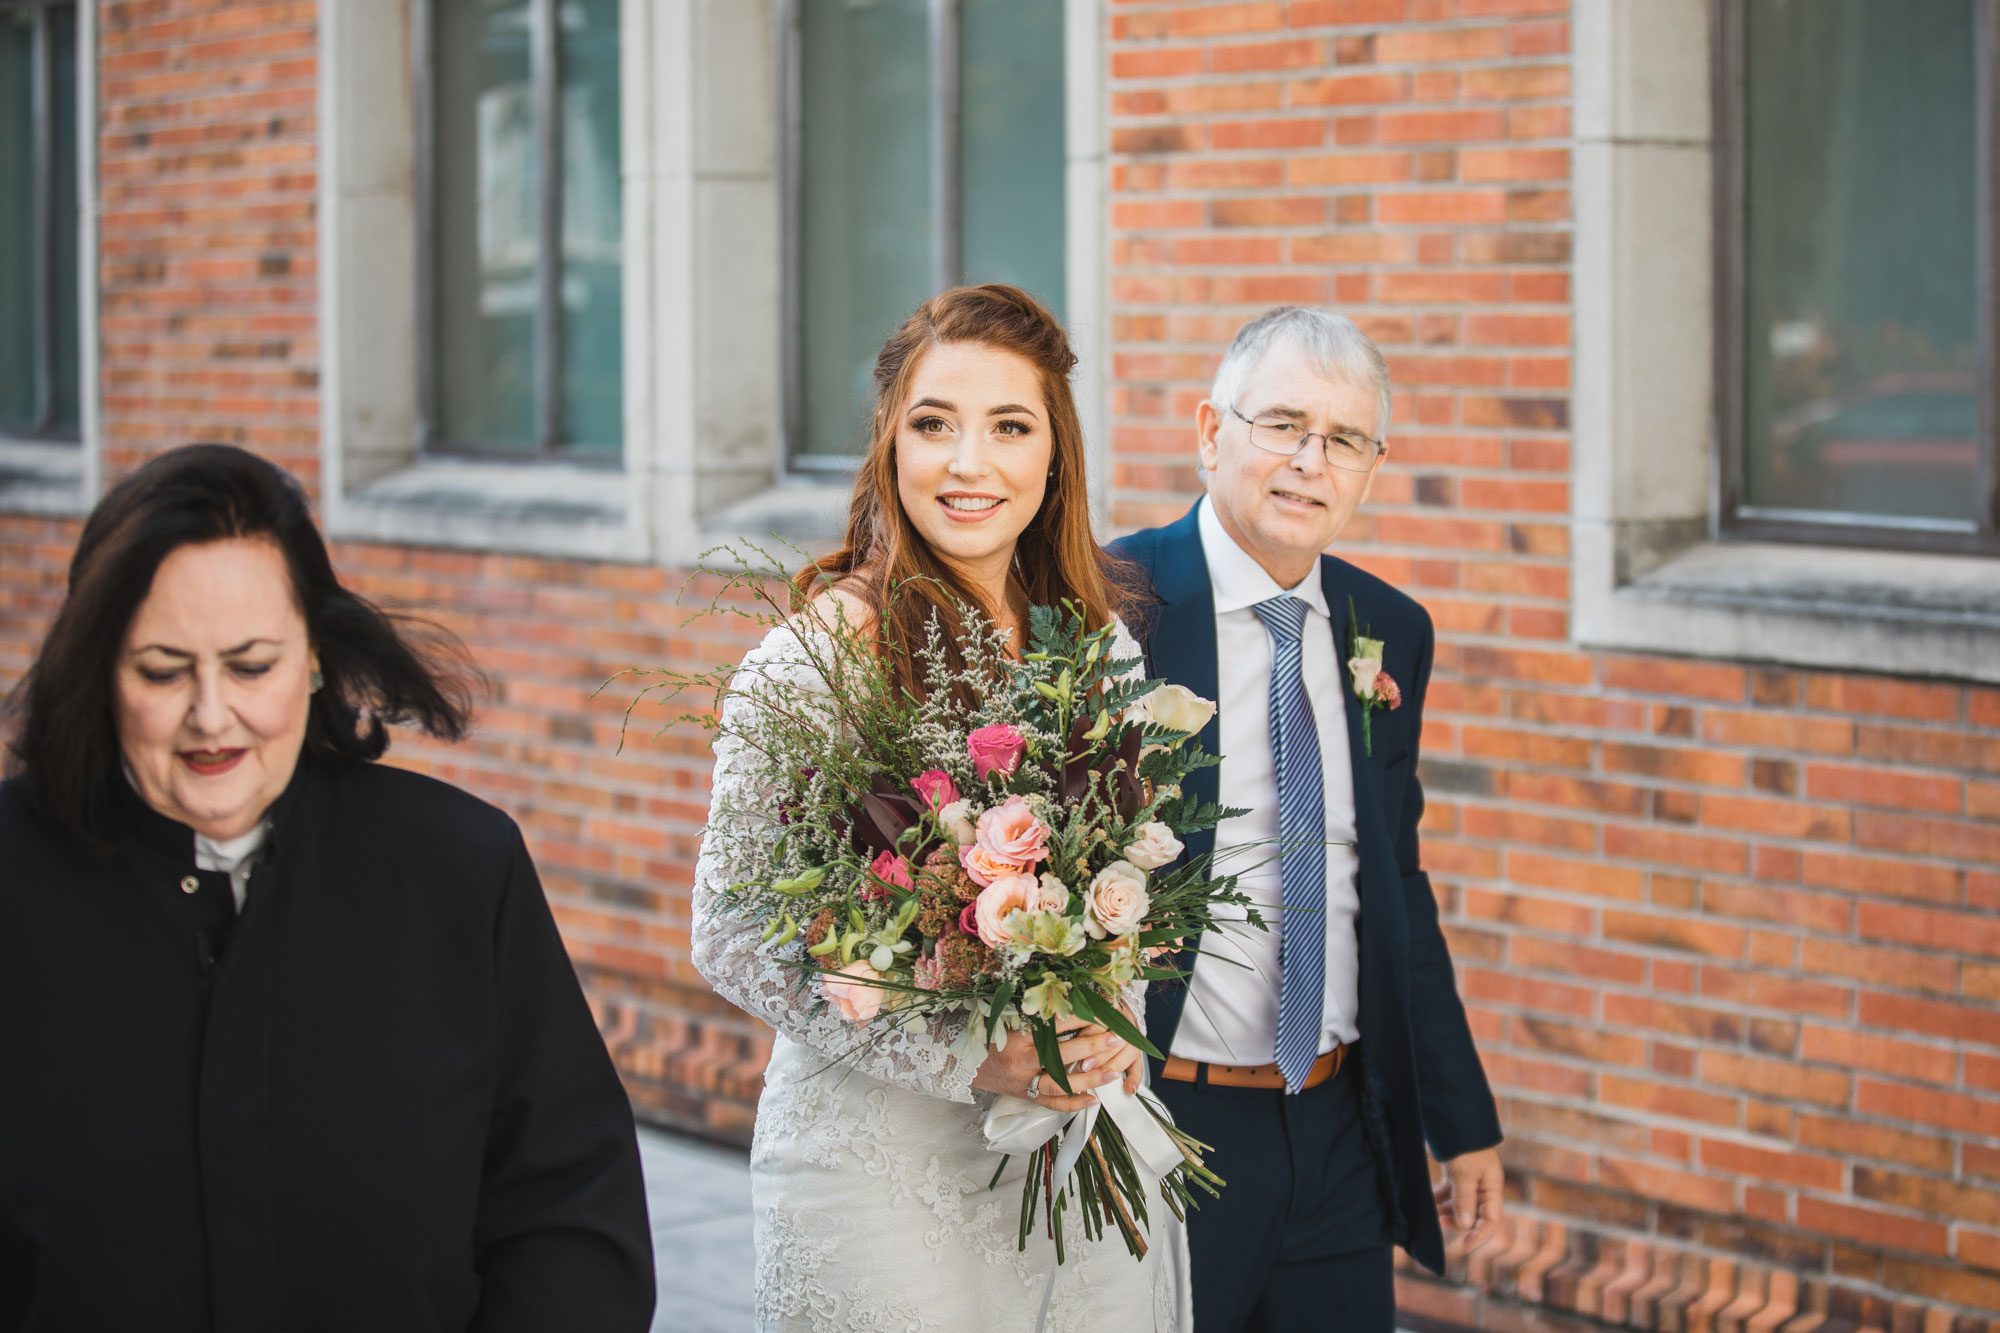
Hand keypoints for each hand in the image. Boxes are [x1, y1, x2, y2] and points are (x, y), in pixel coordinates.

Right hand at [970, 1016, 1134, 1112]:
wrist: (960, 1061)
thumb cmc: (986, 1034)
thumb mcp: (1005, 1017)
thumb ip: (1034, 1012)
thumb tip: (1070, 998)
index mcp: (1015, 1035)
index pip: (1054, 1024)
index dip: (1079, 1016)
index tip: (1101, 1008)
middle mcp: (1020, 1059)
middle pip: (1061, 1055)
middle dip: (1091, 1045)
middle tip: (1116, 1038)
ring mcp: (1022, 1081)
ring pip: (1060, 1084)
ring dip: (1089, 1079)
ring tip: (1113, 1072)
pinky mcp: (1023, 1096)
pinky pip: (1051, 1104)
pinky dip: (1073, 1104)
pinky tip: (1094, 1100)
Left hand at [1433, 1147, 1503, 1249]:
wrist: (1454, 1119)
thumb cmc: (1465, 1147)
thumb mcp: (1466, 1174)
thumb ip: (1465, 1200)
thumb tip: (1466, 1225)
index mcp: (1492, 1187)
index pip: (1490, 1220)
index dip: (1479, 1235)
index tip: (1464, 1247)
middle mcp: (1483, 1186)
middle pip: (1473, 1214)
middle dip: (1456, 1221)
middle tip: (1438, 1223)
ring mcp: (1469, 1180)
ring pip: (1458, 1205)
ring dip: (1445, 1211)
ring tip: (1431, 1214)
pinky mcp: (1456, 1174)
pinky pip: (1448, 1193)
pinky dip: (1439, 1199)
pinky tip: (1428, 1202)